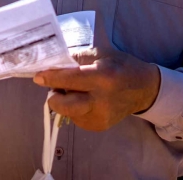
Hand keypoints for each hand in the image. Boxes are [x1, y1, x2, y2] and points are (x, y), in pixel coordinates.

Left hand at [33, 47, 159, 131]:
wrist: (144, 89)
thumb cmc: (122, 67)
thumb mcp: (101, 54)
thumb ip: (77, 59)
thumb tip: (53, 64)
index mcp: (103, 77)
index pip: (70, 79)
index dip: (51, 78)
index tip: (38, 77)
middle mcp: (101, 100)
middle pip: (64, 105)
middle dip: (54, 96)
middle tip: (57, 87)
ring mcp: (100, 117)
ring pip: (67, 112)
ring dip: (65, 102)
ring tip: (78, 91)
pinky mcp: (99, 126)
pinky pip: (76, 118)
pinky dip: (74, 109)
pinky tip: (87, 100)